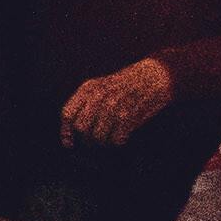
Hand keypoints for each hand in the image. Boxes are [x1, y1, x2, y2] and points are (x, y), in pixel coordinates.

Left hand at [56, 56, 177, 147]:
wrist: (154, 76)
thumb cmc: (126, 85)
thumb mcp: (100, 87)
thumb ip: (86, 104)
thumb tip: (72, 132)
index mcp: (88, 88)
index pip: (67, 113)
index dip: (66, 131)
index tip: (69, 144)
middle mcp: (98, 96)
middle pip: (81, 128)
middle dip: (87, 139)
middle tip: (96, 141)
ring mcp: (113, 105)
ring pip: (97, 136)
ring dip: (104, 143)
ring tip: (111, 139)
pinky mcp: (129, 114)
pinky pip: (115, 139)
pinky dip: (118, 142)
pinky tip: (122, 137)